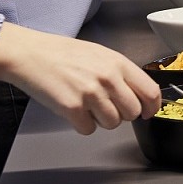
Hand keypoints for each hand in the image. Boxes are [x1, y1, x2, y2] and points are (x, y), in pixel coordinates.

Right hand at [0, 25, 160, 133]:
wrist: (30, 54)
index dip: (152, 107)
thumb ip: (121, 73)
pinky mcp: (72, 108)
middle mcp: (108, 79)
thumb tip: (139, 94)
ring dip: (101, 120)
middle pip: (132, 112)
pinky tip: (74, 110)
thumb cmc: (63, 54)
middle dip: (122, 114)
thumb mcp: (101, 55)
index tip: (148, 113)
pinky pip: (88, 129)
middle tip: (108, 107)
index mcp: (119, 63)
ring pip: (112, 123)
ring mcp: (91, 94)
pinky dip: (82, 124)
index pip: (150, 91)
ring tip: (88, 105)